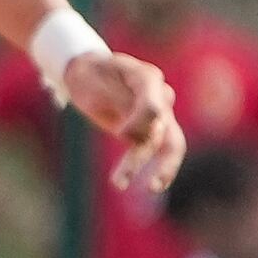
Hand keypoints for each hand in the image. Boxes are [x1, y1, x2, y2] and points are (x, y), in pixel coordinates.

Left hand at [62, 47, 183, 191]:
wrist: (89, 71)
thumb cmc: (90, 72)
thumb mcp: (91, 76)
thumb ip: (112, 99)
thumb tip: (128, 134)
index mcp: (147, 77)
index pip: (153, 105)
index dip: (140, 122)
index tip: (120, 133)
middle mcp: (160, 96)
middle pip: (167, 129)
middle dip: (161, 158)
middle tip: (151, 179)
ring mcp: (160, 114)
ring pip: (168, 146)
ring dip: (158, 169)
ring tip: (126, 184)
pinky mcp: (151, 130)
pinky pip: (157, 151)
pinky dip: (154, 169)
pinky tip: (146, 186)